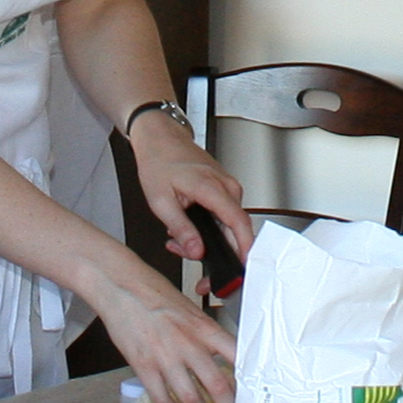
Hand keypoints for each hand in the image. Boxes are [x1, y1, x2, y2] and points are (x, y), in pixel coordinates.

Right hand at [93, 275, 236, 402]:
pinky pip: (162, 398)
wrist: (121, 286)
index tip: (252, 393)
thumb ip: (205, 333)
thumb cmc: (155, 293)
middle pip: (218, 385)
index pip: (236, 357)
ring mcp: (165, 357)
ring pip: (191, 398)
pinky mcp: (144, 366)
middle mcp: (188, 344)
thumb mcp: (190, 309)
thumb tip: (222, 357)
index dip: (247, 379)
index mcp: (204, 328)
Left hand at [127, 118, 254, 269]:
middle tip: (183, 251)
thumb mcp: (160, 200)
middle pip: (232, 230)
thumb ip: (181, 228)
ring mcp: (227, 187)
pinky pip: (223, 215)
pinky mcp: (224, 189)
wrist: (160, 138)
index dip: (244, 247)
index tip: (243, 264)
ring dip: (204, 238)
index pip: (239, 222)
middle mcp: (227, 187)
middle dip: (210, 249)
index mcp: (212, 187)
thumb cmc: (159, 161)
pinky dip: (206, 226)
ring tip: (178, 237)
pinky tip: (186, 224)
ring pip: (226, 225)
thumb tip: (196, 250)